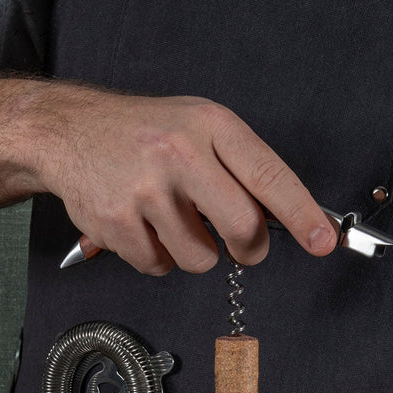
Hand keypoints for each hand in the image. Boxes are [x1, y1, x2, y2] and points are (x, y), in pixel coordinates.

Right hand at [28, 84, 336, 273]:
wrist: (69, 130)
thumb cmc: (142, 132)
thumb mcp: (198, 126)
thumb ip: (240, 166)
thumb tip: (285, 217)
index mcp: (209, 126)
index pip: (268, 175)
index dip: (302, 214)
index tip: (323, 240)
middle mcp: (179, 153)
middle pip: (242, 227)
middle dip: (248, 247)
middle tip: (240, 245)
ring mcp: (145, 190)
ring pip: (201, 257)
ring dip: (194, 251)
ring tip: (172, 220)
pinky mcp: (116, 222)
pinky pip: (159, 265)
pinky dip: (156, 256)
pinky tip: (143, 225)